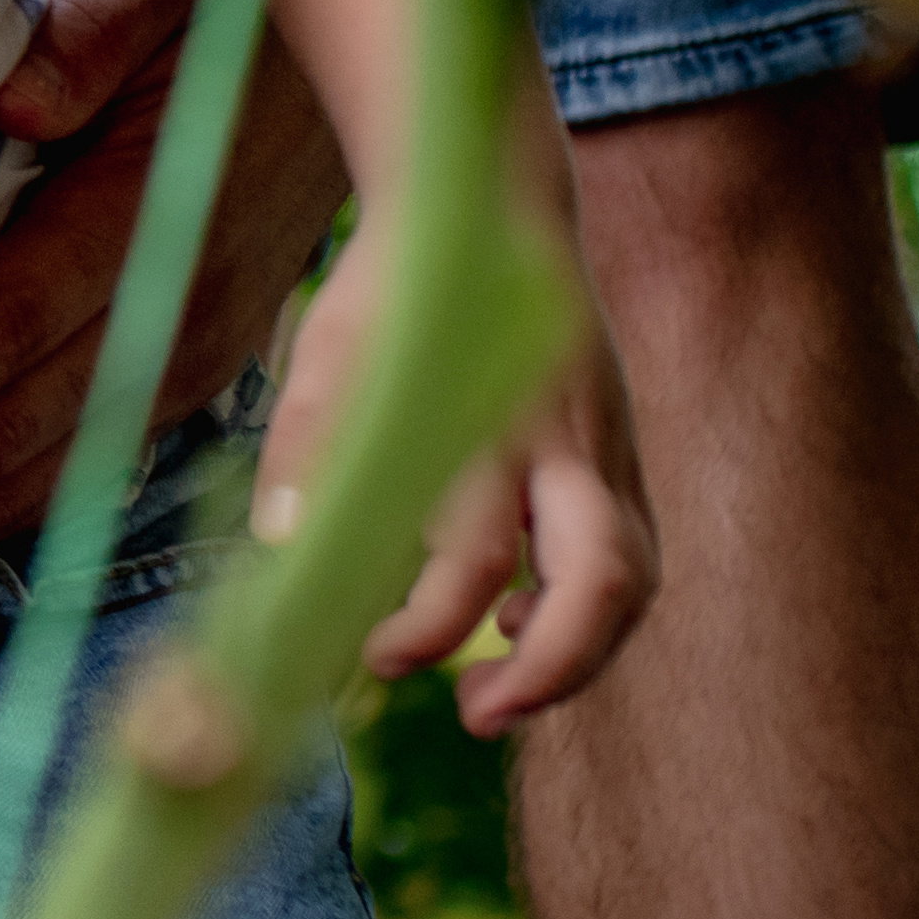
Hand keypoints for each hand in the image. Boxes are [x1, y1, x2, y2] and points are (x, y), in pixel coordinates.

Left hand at [0, 0, 354, 589]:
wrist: (349, 55)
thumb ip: (91, 27)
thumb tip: (14, 106)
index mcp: (162, 209)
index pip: (26, 320)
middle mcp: (179, 313)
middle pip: (14, 436)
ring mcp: (183, 368)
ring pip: (30, 483)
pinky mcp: (171, 390)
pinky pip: (59, 480)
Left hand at [258, 224, 659, 733]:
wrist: (496, 203)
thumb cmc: (398, 286)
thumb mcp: (328, 344)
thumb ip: (306, 440)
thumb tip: (283, 546)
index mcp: (485, 415)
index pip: (477, 558)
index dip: (428, 628)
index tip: (376, 656)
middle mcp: (563, 438)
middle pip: (602, 580)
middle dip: (551, 672)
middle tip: (475, 715)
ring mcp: (606, 447)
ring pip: (634, 579)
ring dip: (578, 657)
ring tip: (493, 692)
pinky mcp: (621, 455)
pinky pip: (631, 555)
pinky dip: (589, 613)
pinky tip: (522, 625)